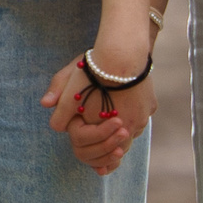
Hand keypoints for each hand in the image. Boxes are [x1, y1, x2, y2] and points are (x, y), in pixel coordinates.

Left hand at [42, 50, 151, 175]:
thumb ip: (60, 108)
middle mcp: (130, 126)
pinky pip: (142, 116)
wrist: (122, 52)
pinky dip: (133, 115)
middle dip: (111, 141)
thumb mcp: (69, 88)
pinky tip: (125, 105)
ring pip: (133, 130)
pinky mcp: (151, 104)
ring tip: (113, 120)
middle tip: (104, 136)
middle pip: (121, 143)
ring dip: (123, 128)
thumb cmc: (93, 71)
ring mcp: (143, 116)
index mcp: (108, 128)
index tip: (95, 144)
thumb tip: (51, 117)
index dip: (99, 150)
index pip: (106, 150)